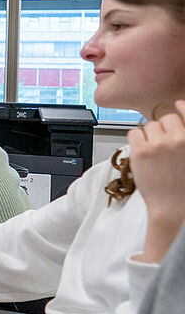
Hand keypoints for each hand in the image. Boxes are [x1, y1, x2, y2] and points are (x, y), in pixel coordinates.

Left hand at [128, 100, 184, 262]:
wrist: (173, 208)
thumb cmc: (184, 185)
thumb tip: (180, 105)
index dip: (182, 107)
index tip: (179, 105)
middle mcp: (181, 139)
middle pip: (166, 118)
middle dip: (164, 128)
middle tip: (164, 146)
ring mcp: (160, 144)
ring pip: (149, 125)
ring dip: (150, 136)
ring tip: (155, 154)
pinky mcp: (141, 151)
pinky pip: (134, 133)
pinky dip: (137, 141)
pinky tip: (144, 154)